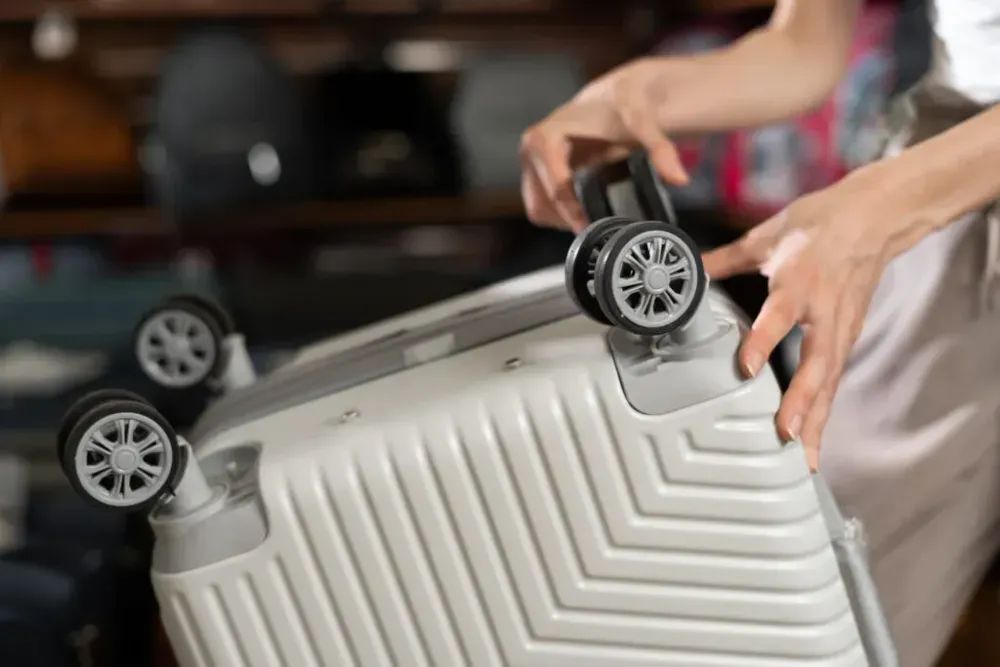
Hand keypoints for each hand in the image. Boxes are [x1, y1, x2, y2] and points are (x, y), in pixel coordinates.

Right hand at [520, 58, 689, 231]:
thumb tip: (680, 178)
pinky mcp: (534, 173)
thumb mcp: (643, 122)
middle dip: (569, 217)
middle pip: (544, 201)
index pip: (554, 185)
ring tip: (591, 218)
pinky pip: (540, 206)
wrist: (611, 96)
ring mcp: (530, 162)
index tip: (593, 224)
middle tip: (598, 226)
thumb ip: (660, 148)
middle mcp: (531, 149)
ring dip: (562, 219)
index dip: (572, 209)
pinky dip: (559, 215)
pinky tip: (581, 210)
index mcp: (545, 136)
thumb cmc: (620, 106)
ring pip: (539, 208)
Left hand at [702, 166, 904, 469]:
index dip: (763, 341)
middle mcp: (824, 310)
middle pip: (816, 363)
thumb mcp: (767, 235)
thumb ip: (725, 258)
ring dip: (816, 419)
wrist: (875, 217)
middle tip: (784, 434)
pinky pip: (835, 381)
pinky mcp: (848, 338)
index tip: (744, 367)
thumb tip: (690, 267)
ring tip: (802, 457)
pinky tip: (813, 439)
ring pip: (829, 380)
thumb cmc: (821, 224)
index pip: (780, 316)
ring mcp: (841, 328)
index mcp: (800, 281)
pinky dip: (824, 411)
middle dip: (801, 401)